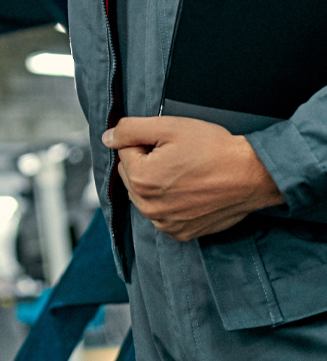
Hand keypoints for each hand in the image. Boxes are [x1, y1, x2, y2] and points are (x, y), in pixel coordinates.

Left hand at [103, 116, 282, 241]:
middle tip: (177, 157)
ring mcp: (166, 224)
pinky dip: (168, 200)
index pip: (124, 151)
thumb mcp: (168, 127)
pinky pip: (161, 212)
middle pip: (131, 174)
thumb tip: (107, 137)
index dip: (145, 142)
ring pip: (144, 194)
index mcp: (142, 179)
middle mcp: (149, 207)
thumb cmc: (213, 149)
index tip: (168, 144)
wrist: (252, 175)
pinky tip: (188, 190)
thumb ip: (130, 130)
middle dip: (146, 162)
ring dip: (155, 182)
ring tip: (185, 173)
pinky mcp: (182, 233)